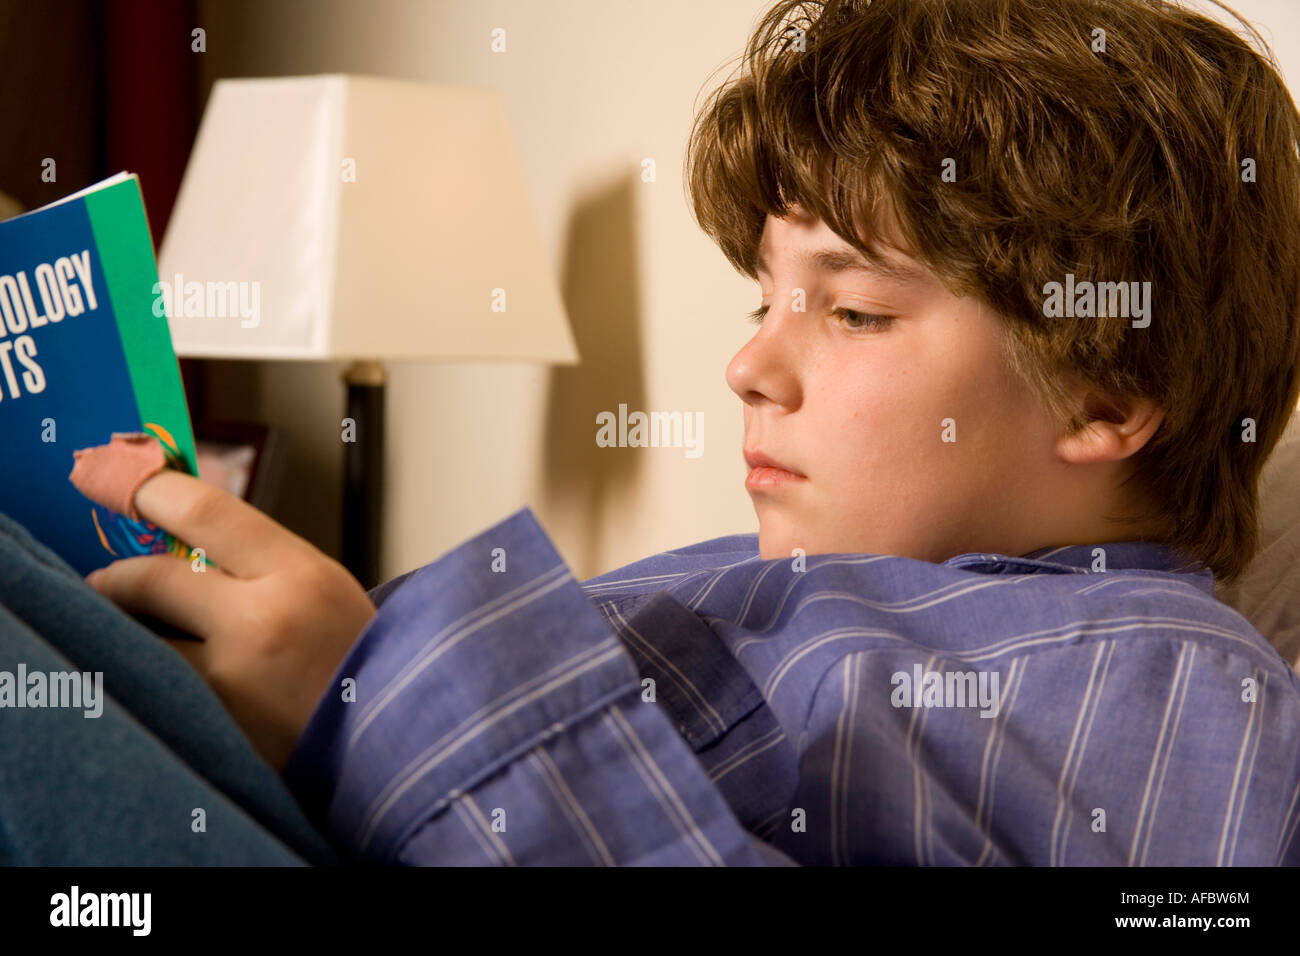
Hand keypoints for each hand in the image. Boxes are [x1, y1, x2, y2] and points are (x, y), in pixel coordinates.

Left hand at [85, 469, 376, 770]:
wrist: (399, 747)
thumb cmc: (366, 663)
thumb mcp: (328, 592)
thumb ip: (261, 565)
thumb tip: (178, 536)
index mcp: (303, 579)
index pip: (204, 513)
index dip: (151, 493)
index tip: (122, 487)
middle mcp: (262, 627)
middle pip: (152, 579)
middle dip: (117, 579)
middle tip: (105, 582)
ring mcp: (230, 689)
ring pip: (141, 645)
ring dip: (128, 637)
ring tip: (135, 639)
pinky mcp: (213, 737)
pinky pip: (160, 695)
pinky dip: (154, 684)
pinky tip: (170, 686)